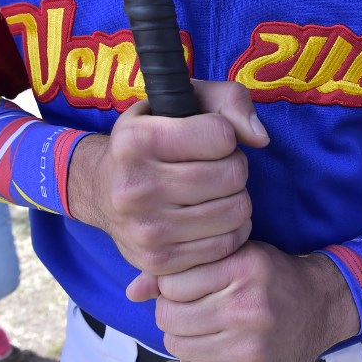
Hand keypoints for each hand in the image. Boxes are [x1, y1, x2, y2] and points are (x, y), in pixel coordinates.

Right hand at [67, 81, 269, 276]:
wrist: (100, 191)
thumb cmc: (152, 140)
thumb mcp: (180, 102)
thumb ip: (228, 101)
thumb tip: (260, 138)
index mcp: (136, 141)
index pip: (221, 135)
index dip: (225, 134)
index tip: (209, 139)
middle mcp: (136, 187)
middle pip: (232, 175)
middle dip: (233, 166)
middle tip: (215, 167)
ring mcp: (147, 230)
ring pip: (236, 211)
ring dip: (236, 197)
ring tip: (216, 191)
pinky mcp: (159, 261)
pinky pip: (227, 244)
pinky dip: (231, 229)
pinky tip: (213, 216)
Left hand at [152, 241, 359, 361]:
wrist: (320, 307)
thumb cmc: (269, 278)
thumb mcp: (232, 256)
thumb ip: (182, 269)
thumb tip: (133, 292)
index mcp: (245, 267)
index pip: (171, 284)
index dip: (171, 287)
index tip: (187, 288)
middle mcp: (250, 308)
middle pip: (169, 318)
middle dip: (172, 314)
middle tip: (192, 310)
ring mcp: (254, 348)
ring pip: (178, 347)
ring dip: (183, 338)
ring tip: (206, 328)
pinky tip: (217, 349)